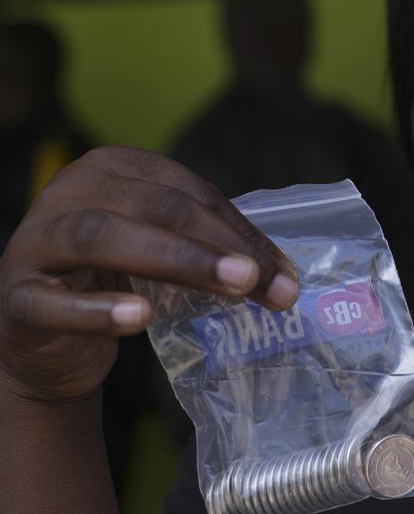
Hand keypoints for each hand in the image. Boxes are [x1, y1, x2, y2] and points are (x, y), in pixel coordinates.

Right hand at [0, 146, 297, 402]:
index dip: (240, 230)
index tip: (286, 274)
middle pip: (154, 207)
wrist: (46, 343)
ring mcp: (35, 243)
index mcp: (112, 170)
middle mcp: (69, 192)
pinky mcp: (16, 297)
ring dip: (175, 260)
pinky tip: (140, 316)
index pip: (187, 192)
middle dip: (218, 245)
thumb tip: (284, 276)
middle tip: (264, 280)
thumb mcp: (164, 257)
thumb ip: (212, 252)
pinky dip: (98, 309)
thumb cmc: (114, 285)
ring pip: (102, 237)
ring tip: (232, 285)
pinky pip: (53, 302)